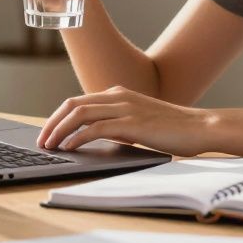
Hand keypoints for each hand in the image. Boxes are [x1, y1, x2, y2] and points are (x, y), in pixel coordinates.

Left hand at [36, 85, 214, 156]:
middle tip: (41, 141)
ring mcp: (125, 108)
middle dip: (52, 123)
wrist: (201, 127)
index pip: (78, 102)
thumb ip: (119, 124)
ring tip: (49, 146)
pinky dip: (77, 138)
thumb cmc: (173, 129)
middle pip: (72, 105)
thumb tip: (97, 137)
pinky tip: (69, 149)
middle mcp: (118, 96)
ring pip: (79, 114)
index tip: (48, 133)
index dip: (58, 117)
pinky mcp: (132, 124)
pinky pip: (95, 129)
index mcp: (119, 94)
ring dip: (59, 130)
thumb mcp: (140, 122)